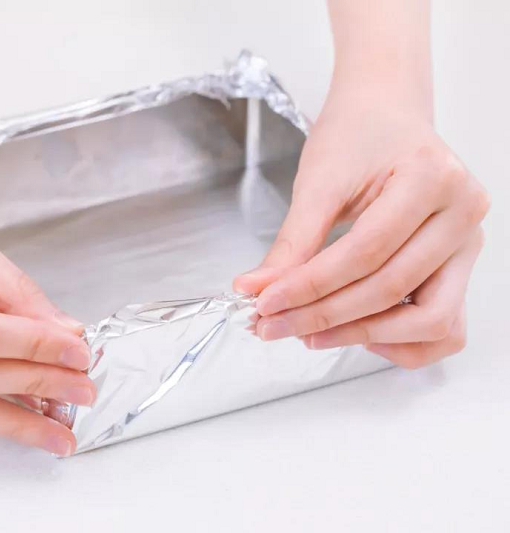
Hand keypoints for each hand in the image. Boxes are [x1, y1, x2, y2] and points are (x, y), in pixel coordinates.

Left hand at [235, 90, 489, 368]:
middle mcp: (463, 214)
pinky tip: (354, 330)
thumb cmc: (356, 136)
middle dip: (324, 316)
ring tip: (309, 332)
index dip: (309, 286)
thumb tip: (256, 291)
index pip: (365, 252)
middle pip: (392, 289)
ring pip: (429, 320)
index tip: (264, 304)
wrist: (384, 115)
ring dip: (364, 336)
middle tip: (274, 324)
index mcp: (432, 178)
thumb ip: (291, 243)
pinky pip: (443, 326)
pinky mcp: (460, 267)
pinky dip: (400, 340)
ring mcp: (468, 244)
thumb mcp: (317, 182)